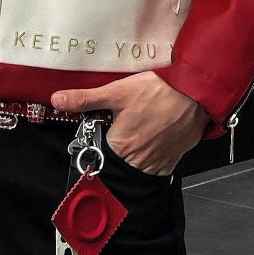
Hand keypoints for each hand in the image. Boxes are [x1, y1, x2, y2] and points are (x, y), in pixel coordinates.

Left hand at [51, 71, 210, 175]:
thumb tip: (58, 100)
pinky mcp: (173, 160)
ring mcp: (158, 163)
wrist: (195, 94)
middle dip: (118, 141)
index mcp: (120, 146)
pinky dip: (154, 151)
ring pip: (138, 162)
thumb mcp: (117, 91)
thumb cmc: (159, 92)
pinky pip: (158, 163)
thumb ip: (86, 99)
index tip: (103, 126)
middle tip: (125, 121)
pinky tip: (156, 131)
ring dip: (136, 148)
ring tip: (141, 124)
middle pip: (119, 158)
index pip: (99, 151)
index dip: (99, 137)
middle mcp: (138, 161)